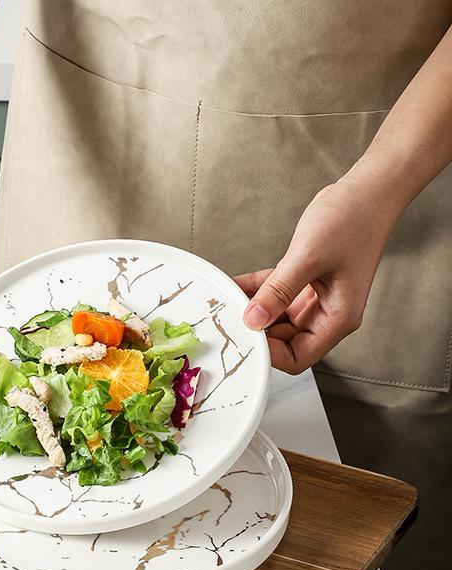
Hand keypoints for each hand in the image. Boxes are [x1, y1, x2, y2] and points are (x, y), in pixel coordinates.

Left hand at [235, 174, 396, 373]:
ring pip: (273, 317)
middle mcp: (325, 313)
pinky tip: (232, 284)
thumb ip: (279, 291)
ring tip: (224, 301)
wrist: (367, 189)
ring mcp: (313, 298)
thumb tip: (253, 320)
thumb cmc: (353, 220)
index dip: (270, 354)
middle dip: (255, 332)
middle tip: (226, 320)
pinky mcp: (302, 281)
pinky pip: (272, 293)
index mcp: (337, 318)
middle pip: (282, 341)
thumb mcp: (309, 258)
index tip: (245, 338)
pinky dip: (253, 290)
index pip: (298, 357)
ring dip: (250, 310)